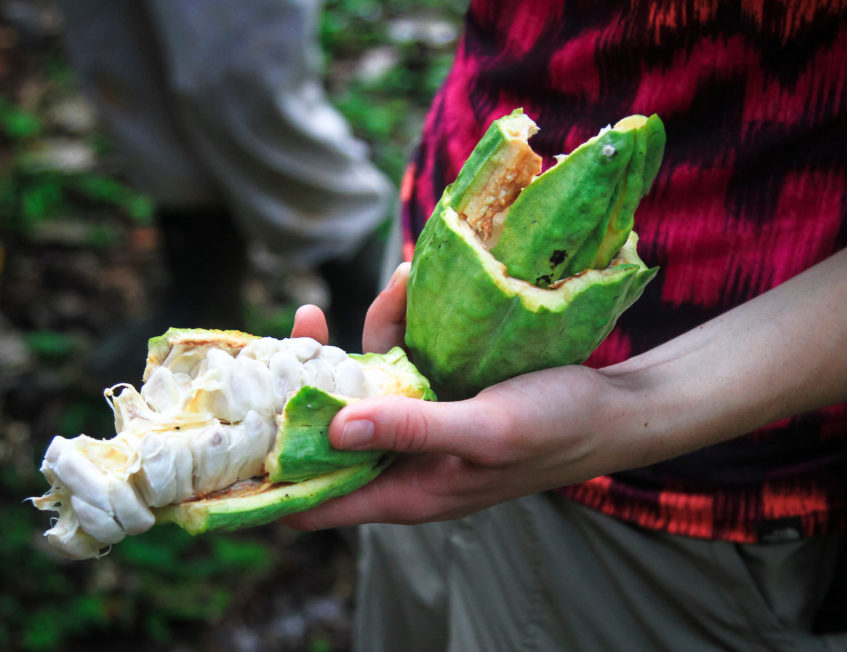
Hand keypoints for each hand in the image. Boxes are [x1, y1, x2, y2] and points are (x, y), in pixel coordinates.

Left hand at [286, 233, 846, 529]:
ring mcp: (416, 420)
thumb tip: (333, 427)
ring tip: (397, 284)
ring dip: (364, 331)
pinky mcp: (436, 386)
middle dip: (306, 379)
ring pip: (360, 380)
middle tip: (302, 324)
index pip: (313, 498)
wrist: (615, 406)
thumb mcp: (486, 430)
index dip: (268, 475)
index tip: (231, 433)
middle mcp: (399, 459)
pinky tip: (414, 280)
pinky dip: (401, 319)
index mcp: (404, 491)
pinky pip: (398, 353)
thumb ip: (413, 429)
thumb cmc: (556, 429)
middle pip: (324, 427)